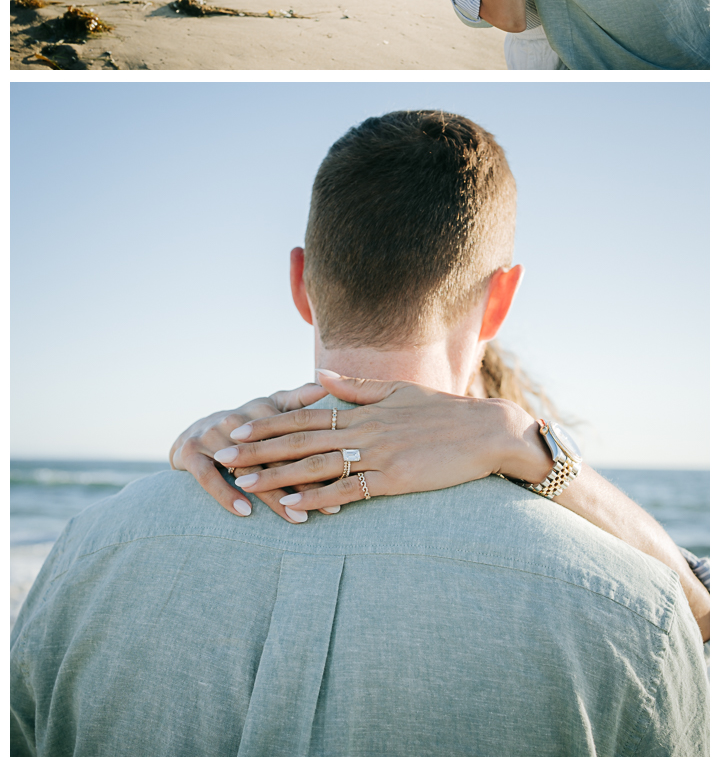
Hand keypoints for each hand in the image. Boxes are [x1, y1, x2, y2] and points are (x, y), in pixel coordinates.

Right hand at [169, 382, 331, 521]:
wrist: (193, 429)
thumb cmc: (245, 424)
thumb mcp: (269, 407)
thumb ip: (297, 399)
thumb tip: (325, 382)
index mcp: (262, 410)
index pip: (295, 438)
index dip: (320, 460)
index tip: (345, 481)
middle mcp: (236, 420)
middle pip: (275, 456)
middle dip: (304, 484)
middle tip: (327, 509)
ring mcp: (211, 435)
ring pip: (247, 470)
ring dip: (273, 496)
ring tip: (296, 518)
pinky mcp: (189, 451)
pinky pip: (208, 477)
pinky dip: (226, 495)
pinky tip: (245, 513)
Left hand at [214, 372, 551, 512]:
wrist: (486, 432)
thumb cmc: (444, 413)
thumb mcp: (399, 392)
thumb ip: (357, 387)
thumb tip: (321, 379)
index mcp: (361, 411)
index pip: (302, 418)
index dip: (267, 423)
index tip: (236, 428)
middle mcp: (363, 430)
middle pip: (299, 440)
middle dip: (257, 449)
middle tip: (222, 455)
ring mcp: (377, 454)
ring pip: (315, 465)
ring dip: (276, 475)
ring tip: (243, 482)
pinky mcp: (393, 478)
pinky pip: (349, 490)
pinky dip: (318, 498)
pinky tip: (292, 505)